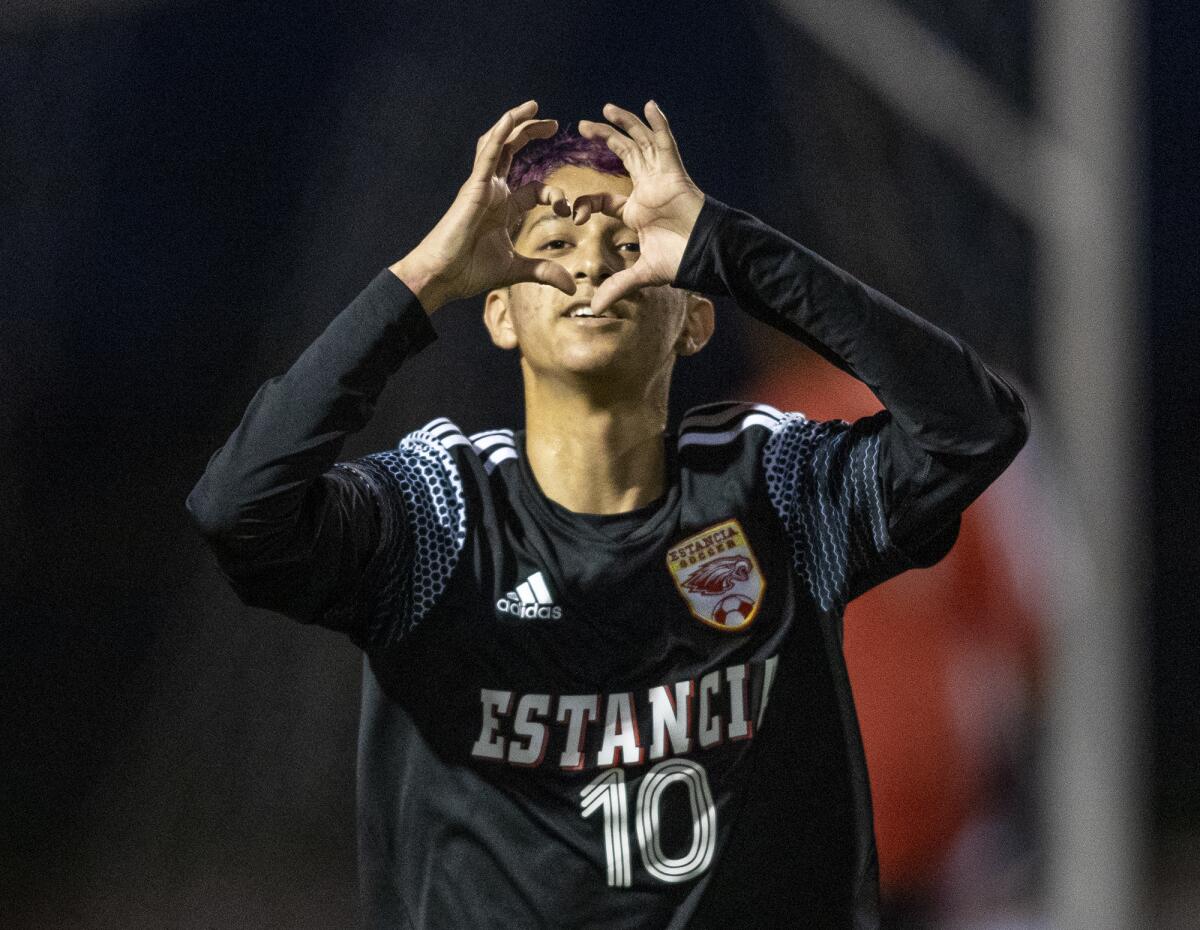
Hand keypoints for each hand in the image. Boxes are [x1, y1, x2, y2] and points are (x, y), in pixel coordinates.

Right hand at [390, 100, 576, 312]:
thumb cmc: (470, 271)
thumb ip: (544, 271)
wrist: (442, 276)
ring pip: (499, 143)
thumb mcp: (516, 269)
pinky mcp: (474, 186)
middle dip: (532, 134)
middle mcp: (493, 190)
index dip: (556, 194)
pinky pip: (488, 153)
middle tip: (555, 124)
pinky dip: (500, 133)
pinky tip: (513, 117)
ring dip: (515, 123)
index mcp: (504, 206)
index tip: (569, 211)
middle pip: (513, 151)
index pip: (536, 188)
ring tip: (533, 107)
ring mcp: (482, 185)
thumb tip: (571, 286)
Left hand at [575, 100, 704, 313]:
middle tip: (581, 127)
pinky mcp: (674, 172)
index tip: (572, 214)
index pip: (605, 198)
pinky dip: (659, 124)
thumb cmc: (682, 260)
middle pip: (623, 156)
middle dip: (604, 140)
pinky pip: (666, 142)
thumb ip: (618, 286)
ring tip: (604, 110)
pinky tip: (650, 105)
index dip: (586, 202)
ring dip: (623, 125)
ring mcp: (661, 178)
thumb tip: (595, 308)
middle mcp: (647, 189)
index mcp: (636, 210)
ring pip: (640, 143)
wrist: (707, 254)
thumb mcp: (641, 273)